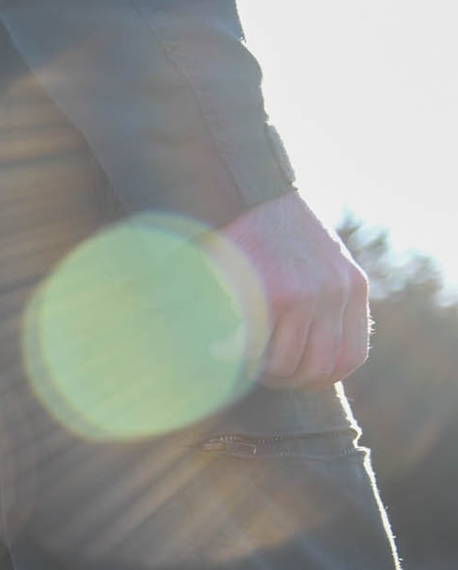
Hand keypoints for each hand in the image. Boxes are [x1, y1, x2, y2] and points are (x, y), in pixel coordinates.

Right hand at [216, 191, 370, 388]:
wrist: (245, 191)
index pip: (349, 358)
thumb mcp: (319, 261)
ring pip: (284, 366)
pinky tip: (218, 344)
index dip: (318, 377)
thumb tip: (314, 352)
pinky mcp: (268, 297)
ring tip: (236, 353)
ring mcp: (303, 295)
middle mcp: (334, 291)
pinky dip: (233, 357)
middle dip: (285, 378)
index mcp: (352, 285)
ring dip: (257, 369)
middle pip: (317, 369)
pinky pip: (253, 352)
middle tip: (258, 369)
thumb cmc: (272, 232)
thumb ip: (326, 299)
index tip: (291, 373)